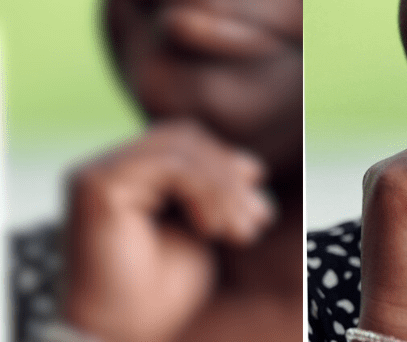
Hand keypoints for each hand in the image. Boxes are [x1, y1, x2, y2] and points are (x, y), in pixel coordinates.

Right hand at [59, 120, 274, 341]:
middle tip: (258, 219)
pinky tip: (214, 230)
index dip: (227, 165)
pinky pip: (171, 166)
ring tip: (242, 232)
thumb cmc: (158, 292)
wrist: (121, 335)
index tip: (259, 207)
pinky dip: (206, 193)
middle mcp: (104, 168)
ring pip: (180, 149)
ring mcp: (96, 173)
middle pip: (183, 137)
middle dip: (229, 176)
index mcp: (126, 176)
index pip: (184, 141)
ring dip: (223, 189)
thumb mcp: (201, 230)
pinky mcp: (97, 185)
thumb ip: (218, 194)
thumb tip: (253, 164)